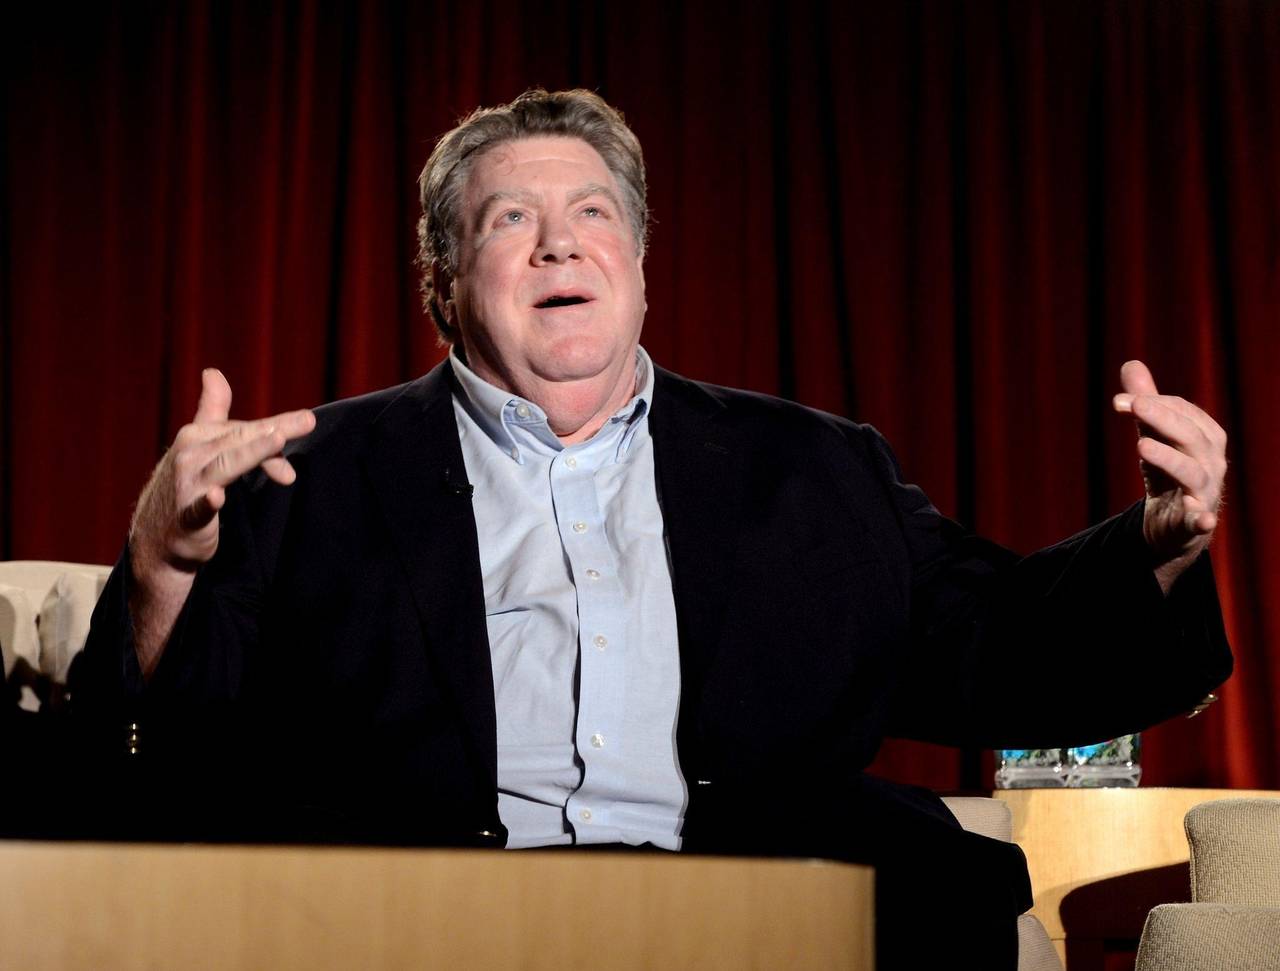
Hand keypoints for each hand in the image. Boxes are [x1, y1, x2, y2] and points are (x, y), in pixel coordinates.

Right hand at [130, 368, 315, 574]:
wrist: (157, 538)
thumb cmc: (186, 486)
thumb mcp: (199, 445)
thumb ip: (212, 410)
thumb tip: (212, 371)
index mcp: (197, 436)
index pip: (242, 427)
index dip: (275, 427)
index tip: (308, 419)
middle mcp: (190, 455)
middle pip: (238, 440)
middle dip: (272, 432)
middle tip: (307, 421)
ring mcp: (186, 486)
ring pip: (224, 466)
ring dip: (249, 453)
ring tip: (276, 441)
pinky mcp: (186, 519)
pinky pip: (197, 509)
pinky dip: (206, 503)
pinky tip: (216, 497)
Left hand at [1112, 360, 1225, 589]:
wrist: (1177, 524)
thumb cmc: (1168, 472)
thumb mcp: (1154, 436)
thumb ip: (1146, 403)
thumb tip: (1131, 363)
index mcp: (1205, 436)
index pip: (1182, 413)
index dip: (1153, 403)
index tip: (1119, 400)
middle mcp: (1211, 461)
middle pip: (1190, 436)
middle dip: (1162, 418)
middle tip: (1133, 405)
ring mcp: (1205, 493)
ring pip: (1192, 473)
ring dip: (1169, 459)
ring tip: (1142, 446)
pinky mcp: (1194, 523)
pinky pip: (1201, 521)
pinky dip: (1201, 520)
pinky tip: (1202, 520)